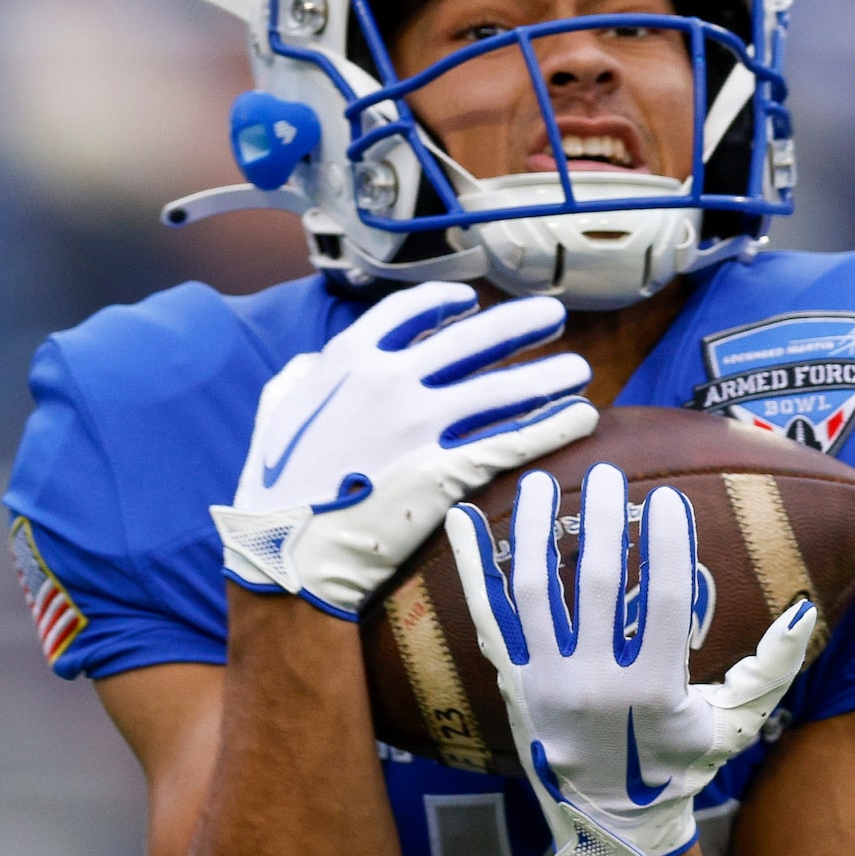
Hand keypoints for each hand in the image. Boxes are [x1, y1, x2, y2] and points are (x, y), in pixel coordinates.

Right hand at [211, 282, 595, 617]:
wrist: (288, 551)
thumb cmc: (274, 489)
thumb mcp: (276, 417)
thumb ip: (298, 381)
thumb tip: (310, 365)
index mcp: (349, 360)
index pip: (412, 311)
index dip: (447, 305)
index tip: (472, 304)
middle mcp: (392, 382)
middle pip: (474, 339)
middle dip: (521, 324)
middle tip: (554, 317)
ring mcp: (422, 426)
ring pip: (504, 389)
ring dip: (549, 376)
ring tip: (579, 370)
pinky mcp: (447, 471)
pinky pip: (513, 440)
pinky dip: (552, 426)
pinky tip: (579, 417)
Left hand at [450, 464, 817, 855]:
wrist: (609, 823)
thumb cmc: (680, 765)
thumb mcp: (736, 723)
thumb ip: (772, 666)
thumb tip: (804, 608)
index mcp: (652, 691)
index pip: (662, 598)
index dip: (667, 543)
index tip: (667, 498)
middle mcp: (594, 683)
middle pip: (596, 582)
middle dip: (604, 519)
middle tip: (610, 475)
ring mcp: (546, 682)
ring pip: (534, 590)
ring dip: (534, 530)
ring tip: (541, 483)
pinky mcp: (514, 684)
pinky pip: (489, 617)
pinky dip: (473, 568)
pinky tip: (462, 521)